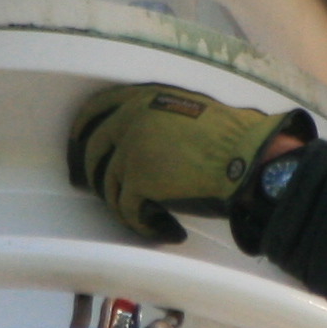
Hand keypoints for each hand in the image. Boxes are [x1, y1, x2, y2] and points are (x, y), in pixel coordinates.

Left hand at [69, 83, 293, 245]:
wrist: (248, 157)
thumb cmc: (230, 139)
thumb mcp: (186, 110)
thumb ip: (156, 120)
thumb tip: (139, 148)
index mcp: (144, 98)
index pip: (96, 109)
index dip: (83, 129)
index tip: (78, 144)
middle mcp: (131, 119)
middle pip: (94, 150)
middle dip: (91, 174)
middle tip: (93, 190)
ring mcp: (131, 150)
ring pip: (110, 186)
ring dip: (127, 206)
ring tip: (150, 217)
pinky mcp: (139, 180)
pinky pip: (128, 210)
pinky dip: (145, 225)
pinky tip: (168, 229)